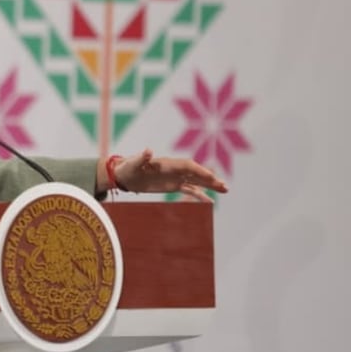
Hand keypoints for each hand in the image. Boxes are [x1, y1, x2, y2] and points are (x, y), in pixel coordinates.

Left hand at [110, 149, 226, 201]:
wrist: (125, 174)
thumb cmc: (129, 167)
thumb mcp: (134, 163)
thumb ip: (142, 157)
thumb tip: (148, 150)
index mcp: (168, 163)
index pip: (188, 166)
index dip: (199, 171)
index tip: (211, 177)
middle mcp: (175, 169)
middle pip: (197, 173)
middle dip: (210, 179)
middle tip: (225, 186)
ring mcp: (175, 177)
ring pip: (197, 181)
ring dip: (210, 185)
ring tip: (225, 190)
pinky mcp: (172, 185)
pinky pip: (189, 190)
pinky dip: (200, 195)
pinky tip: (210, 201)